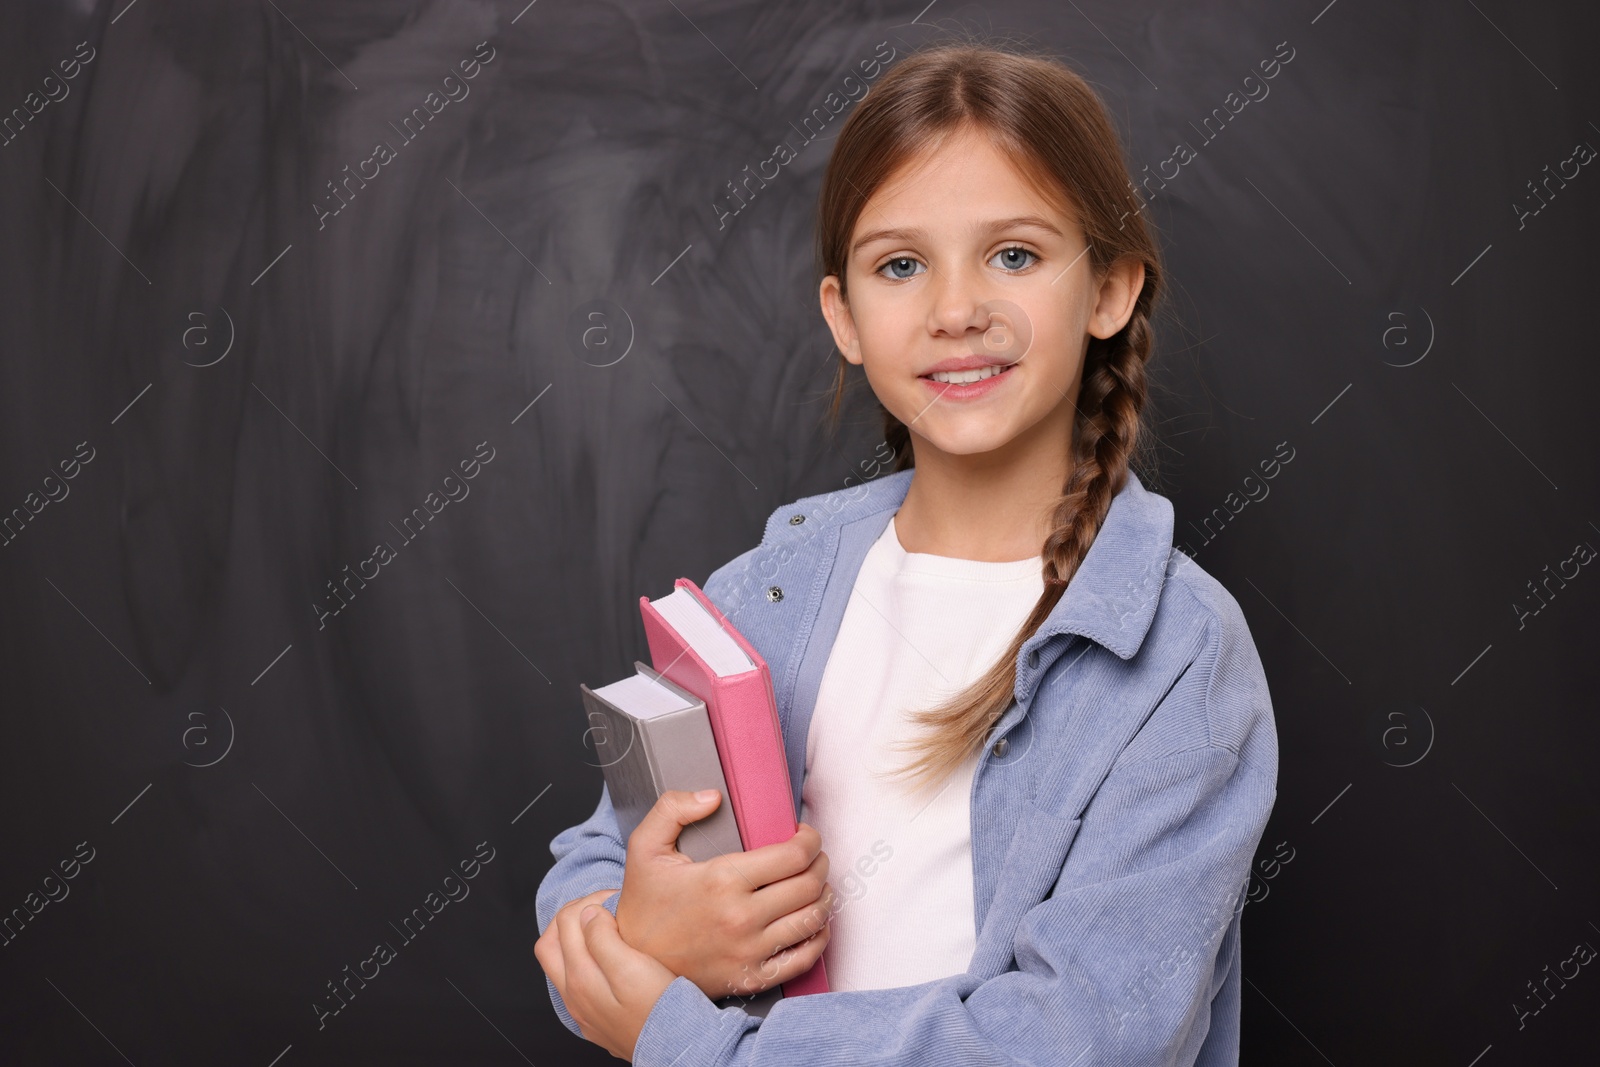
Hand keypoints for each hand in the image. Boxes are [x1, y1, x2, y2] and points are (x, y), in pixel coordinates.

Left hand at [556, 903, 677, 1059]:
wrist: (676, 1046)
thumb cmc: (659, 1008)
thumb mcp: (632, 967)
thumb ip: (603, 939)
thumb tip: (588, 915)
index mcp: (579, 977)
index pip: (565, 922)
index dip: (589, 901)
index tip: (615, 899)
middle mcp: (573, 995)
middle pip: (550, 943)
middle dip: (570, 917)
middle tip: (601, 908)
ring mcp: (581, 1009)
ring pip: (558, 964)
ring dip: (573, 938)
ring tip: (603, 928)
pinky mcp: (594, 1018)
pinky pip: (573, 982)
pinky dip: (581, 959)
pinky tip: (606, 957)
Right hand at [616, 789, 833, 999]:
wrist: (632, 960)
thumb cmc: (643, 903)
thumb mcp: (644, 847)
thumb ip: (673, 809)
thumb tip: (714, 797)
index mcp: (721, 880)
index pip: (793, 856)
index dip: (810, 839)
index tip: (806, 835)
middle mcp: (740, 918)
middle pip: (809, 885)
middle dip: (820, 863)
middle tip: (814, 856)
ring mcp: (749, 951)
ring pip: (812, 919)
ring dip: (825, 896)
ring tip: (817, 884)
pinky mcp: (752, 978)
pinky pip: (804, 958)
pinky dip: (818, 937)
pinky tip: (814, 922)